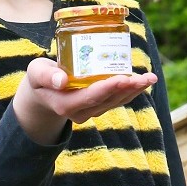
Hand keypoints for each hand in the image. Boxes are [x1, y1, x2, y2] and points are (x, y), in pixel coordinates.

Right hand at [13, 57, 157, 143]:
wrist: (43, 92)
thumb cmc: (40, 78)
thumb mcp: (36, 73)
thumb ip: (46, 75)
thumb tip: (62, 80)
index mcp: (65, 105)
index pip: (90, 98)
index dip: (108, 88)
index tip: (123, 78)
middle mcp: (82, 112)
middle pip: (109, 100)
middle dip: (128, 88)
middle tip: (145, 78)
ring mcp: (92, 111)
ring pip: (117, 101)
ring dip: (135, 90)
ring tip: (150, 78)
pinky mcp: (100, 106)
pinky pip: (119, 99)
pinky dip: (132, 90)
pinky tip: (145, 81)